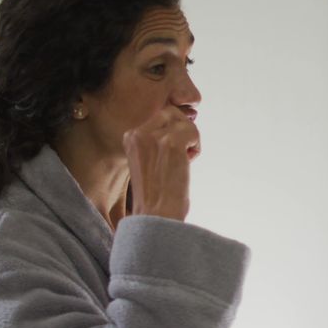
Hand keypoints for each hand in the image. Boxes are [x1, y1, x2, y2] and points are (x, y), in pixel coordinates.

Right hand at [123, 104, 200, 220]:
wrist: (155, 215)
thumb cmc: (156, 194)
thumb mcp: (148, 160)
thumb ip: (157, 140)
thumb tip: (183, 122)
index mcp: (130, 136)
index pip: (160, 115)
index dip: (173, 131)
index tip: (171, 153)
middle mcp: (138, 133)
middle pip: (172, 112)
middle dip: (183, 130)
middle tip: (183, 153)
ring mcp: (153, 137)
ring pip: (184, 121)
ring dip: (191, 139)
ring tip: (184, 160)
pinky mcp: (170, 143)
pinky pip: (193, 131)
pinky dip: (196, 146)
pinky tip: (188, 162)